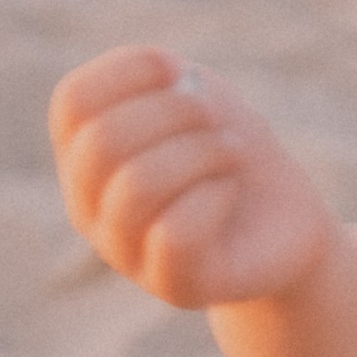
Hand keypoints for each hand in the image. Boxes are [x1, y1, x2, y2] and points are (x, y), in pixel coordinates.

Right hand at [50, 45, 338, 313]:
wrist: (284, 222)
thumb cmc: (228, 154)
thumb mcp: (198, 99)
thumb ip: (166, 81)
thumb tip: (168, 78)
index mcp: (82, 154)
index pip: (72, 103)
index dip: (126, 72)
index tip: (176, 69)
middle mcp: (89, 206)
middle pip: (102, 142)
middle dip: (172, 113)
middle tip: (216, 117)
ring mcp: (124, 252)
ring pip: (137, 187)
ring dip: (199, 154)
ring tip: (232, 152)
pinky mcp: (173, 287)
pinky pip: (176, 233)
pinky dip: (213, 197)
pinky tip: (229, 191)